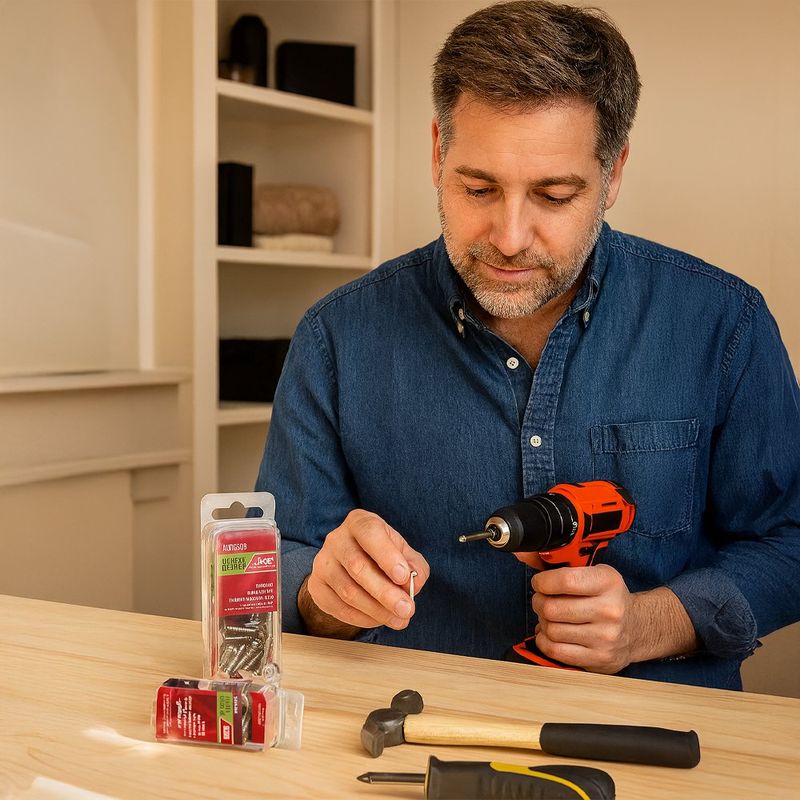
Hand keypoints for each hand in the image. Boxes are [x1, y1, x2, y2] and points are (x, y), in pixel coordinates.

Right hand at [302, 509, 429, 635]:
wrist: (351, 564)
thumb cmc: (381, 554)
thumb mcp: (402, 552)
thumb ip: (414, 565)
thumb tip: (414, 582)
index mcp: (359, 522)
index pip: (370, 533)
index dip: (387, 556)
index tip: (403, 577)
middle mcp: (336, 539)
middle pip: (357, 566)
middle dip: (385, 592)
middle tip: (407, 609)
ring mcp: (323, 562)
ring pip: (348, 591)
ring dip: (377, 610)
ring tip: (399, 620)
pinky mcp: (316, 586)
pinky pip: (338, 607)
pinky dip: (362, 618)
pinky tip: (378, 619)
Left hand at [531, 564, 636, 673]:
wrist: (638, 628)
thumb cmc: (609, 598)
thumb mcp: (596, 574)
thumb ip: (564, 567)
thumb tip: (524, 555)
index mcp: (608, 583)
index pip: (565, 581)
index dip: (543, 582)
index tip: (539, 583)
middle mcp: (609, 610)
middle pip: (552, 608)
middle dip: (539, 603)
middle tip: (542, 601)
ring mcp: (605, 637)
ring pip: (551, 630)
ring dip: (543, 623)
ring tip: (551, 618)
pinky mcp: (598, 658)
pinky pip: (555, 651)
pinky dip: (545, 641)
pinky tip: (551, 634)